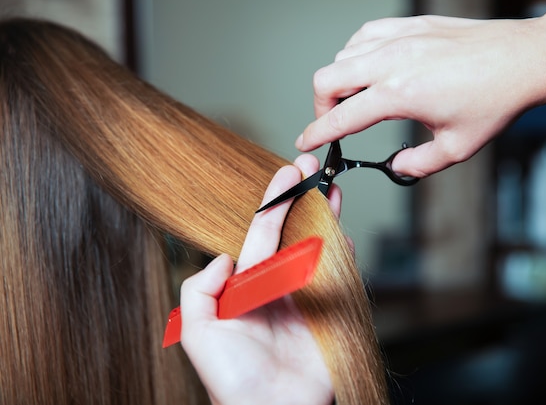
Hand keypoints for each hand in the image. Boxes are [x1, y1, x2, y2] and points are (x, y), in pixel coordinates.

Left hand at [179, 154, 335, 404]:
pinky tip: (345, 235)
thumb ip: (199, 290)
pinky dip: (345, 254)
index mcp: (247, 284)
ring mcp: (304, 296)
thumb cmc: (232, 380)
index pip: (262, 232)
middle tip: (311, 166)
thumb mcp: (198, 334)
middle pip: (292, 231)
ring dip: (326, 217)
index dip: (274, 201)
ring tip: (332, 188)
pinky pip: (340, 277)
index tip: (286, 173)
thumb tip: (222, 255)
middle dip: (301, 198)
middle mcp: (276, 284)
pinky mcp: (329, 312)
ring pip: (318, 246)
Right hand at [297, 10, 545, 177]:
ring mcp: (400, 38)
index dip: (317, 133)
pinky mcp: (410, 25)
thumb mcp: (456, 148)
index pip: (341, 117)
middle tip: (334, 122)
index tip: (306, 142)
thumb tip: (396, 167)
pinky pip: (365, 35)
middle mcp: (393, 61)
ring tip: (357, 98)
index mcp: (400, 95)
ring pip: (343, 54)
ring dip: (340, 80)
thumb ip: (417, 164)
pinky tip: (371, 67)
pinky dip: (357, 53)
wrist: (524, 60)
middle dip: (321, 106)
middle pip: (327, 79)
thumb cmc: (495, 102)